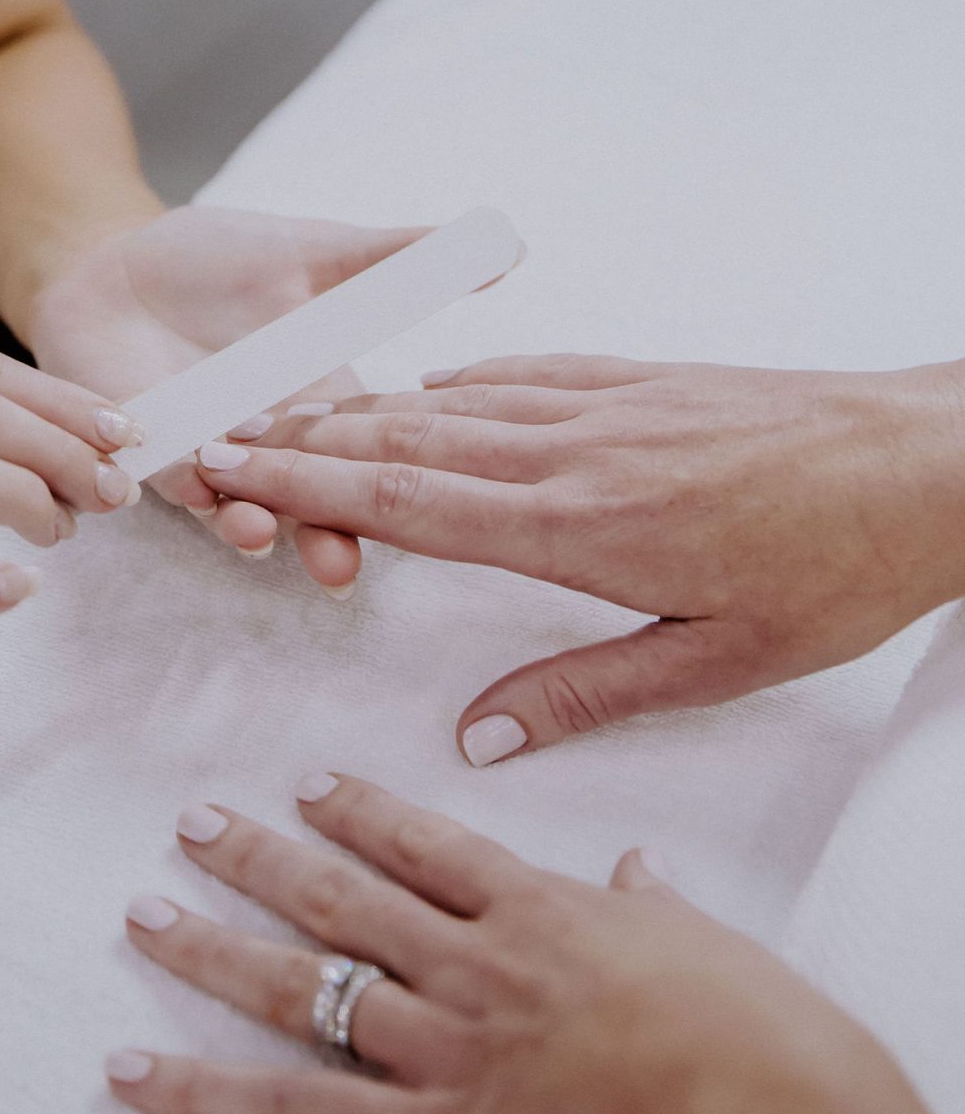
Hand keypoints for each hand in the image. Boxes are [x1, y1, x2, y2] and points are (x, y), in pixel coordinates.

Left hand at [27, 208, 427, 588]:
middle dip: (322, 537)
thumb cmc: (218, 260)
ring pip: (233, 502)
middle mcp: (270, 441)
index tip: (425, 516)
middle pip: (307, 502)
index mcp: (321, 402)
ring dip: (244, 522)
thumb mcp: (315, 254)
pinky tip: (182, 487)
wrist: (116, 257)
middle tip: (339, 567)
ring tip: (256, 532)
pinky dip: (170, 486)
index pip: (368, 456)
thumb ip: (398, 259)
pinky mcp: (140, 448)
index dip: (393, 489)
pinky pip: (156, 478)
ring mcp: (206, 451)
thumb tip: (508, 243)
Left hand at [108, 780, 964, 1113]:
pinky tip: (133, 1070)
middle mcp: (469, 963)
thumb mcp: (707, 945)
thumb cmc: (750, 1036)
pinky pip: (296, 1111)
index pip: (428, 846)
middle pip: (343, 895)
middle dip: (262, 856)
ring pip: (303, 982)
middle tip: (194, 821)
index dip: (362, 811)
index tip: (311, 783)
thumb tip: (637, 870)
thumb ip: (654, 908)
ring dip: (214, 949)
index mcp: (536, 911)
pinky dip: (207, 1093)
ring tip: (144, 913)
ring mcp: (439, 1043)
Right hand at [186, 357, 964, 756]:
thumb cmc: (837, 569)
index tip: (235, 472)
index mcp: (580, 530)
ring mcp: (604, 405)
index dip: (310, 491)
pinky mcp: (638, 381)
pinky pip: (519, 376)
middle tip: (218, 436)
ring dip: (361, 411)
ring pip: (452, 405)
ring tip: (289, 415)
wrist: (923, 460)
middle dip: (301, 439)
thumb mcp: (720, 661)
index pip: (409, 507)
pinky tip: (425, 395)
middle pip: (404, 444)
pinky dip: (452, 386)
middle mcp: (573, 455)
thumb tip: (479, 738)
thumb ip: (587, 693)